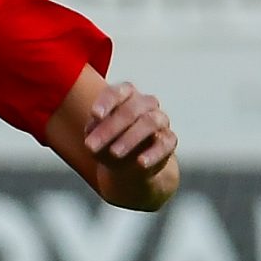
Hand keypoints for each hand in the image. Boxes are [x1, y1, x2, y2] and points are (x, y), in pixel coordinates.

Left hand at [82, 80, 179, 198]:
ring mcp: (160, 120)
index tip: (95, 115)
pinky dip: (153, 153)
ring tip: (114, 153)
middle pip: (132, 109)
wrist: (129, 167)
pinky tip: (140, 163)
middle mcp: (145, 103)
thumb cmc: (109, 143)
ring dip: (131, 137)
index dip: (106, 102)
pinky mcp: (169, 141)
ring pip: (150, 122)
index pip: (117, 92)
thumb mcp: (96, 139)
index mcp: (126, 96)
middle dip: (110, 128)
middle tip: (91, 146)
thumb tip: (93, 132)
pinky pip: (165, 144)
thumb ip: (93, 133)